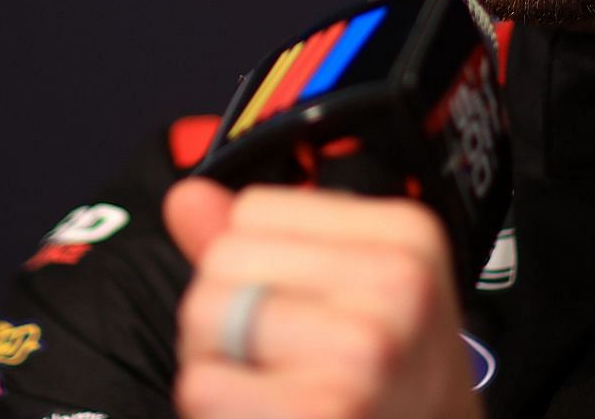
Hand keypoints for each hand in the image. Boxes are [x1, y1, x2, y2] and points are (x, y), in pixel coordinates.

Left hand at [164, 177, 482, 418]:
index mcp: (406, 235)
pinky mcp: (323, 411)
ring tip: (274, 389)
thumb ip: (267, 242)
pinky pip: (203, 385)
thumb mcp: (360, 291)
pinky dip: (215, 410)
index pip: (254, 210)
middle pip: (224, 259)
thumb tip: (188, 198)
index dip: (254, 261)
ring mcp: (364, 352)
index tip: (296, 305)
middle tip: (278, 359)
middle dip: (226, 314)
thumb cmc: (395, 382)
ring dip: (217, 364)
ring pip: (206, 318)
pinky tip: (270, 414)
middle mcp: (396, 285)